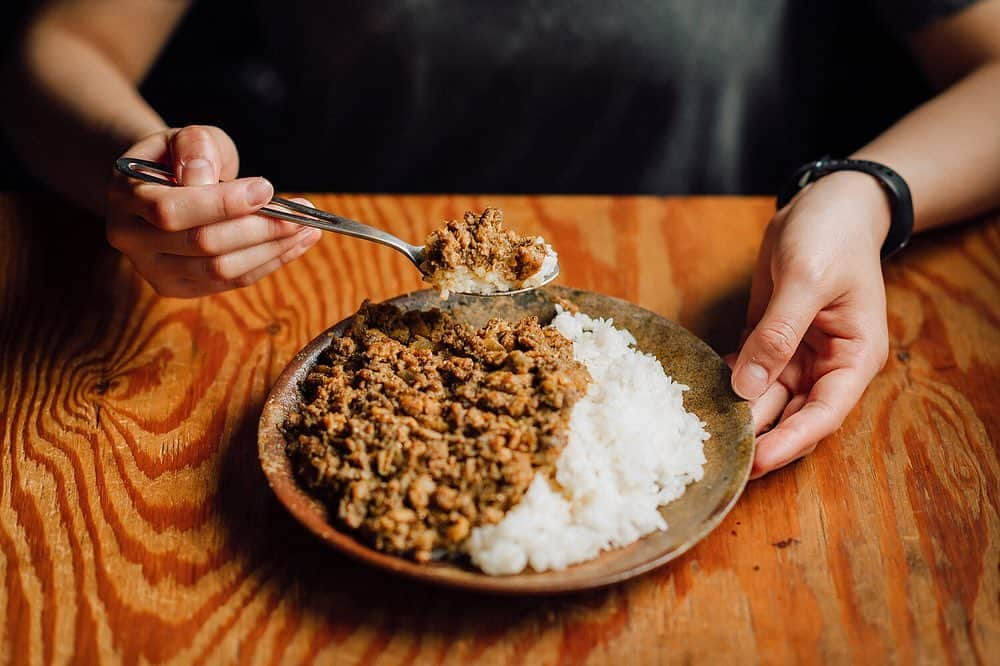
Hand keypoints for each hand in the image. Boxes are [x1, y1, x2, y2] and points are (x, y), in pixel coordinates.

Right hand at [106, 125, 320, 296]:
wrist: (163, 185)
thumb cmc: (180, 157)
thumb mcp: (186, 136)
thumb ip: (196, 147)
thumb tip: (204, 179)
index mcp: (122, 196)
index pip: (170, 210)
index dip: (222, 203)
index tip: (265, 188)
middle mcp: (130, 239)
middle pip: (202, 244)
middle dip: (258, 229)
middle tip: (300, 213)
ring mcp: (154, 270)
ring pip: (221, 270)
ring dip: (272, 250)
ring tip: (307, 228)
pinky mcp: (181, 288)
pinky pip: (233, 282)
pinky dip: (271, 262)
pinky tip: (297, 243)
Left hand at [730, 171, 891, 478]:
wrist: (826, 203)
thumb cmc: (831, 235)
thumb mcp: (805, 279)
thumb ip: (778, 333)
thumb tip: (748, 386)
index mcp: (854, 356)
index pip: (824, 413)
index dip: (790, 440)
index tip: (756, 462)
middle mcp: (827, 364)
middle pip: (792, 414)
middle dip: (760, 436)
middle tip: (718, 458)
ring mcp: (797, 355)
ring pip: (766, 398)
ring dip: (737, 412)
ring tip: (701, 431)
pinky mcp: (770, 341)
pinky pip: (747, 371)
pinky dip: (727, 381)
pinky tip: (699, 390)